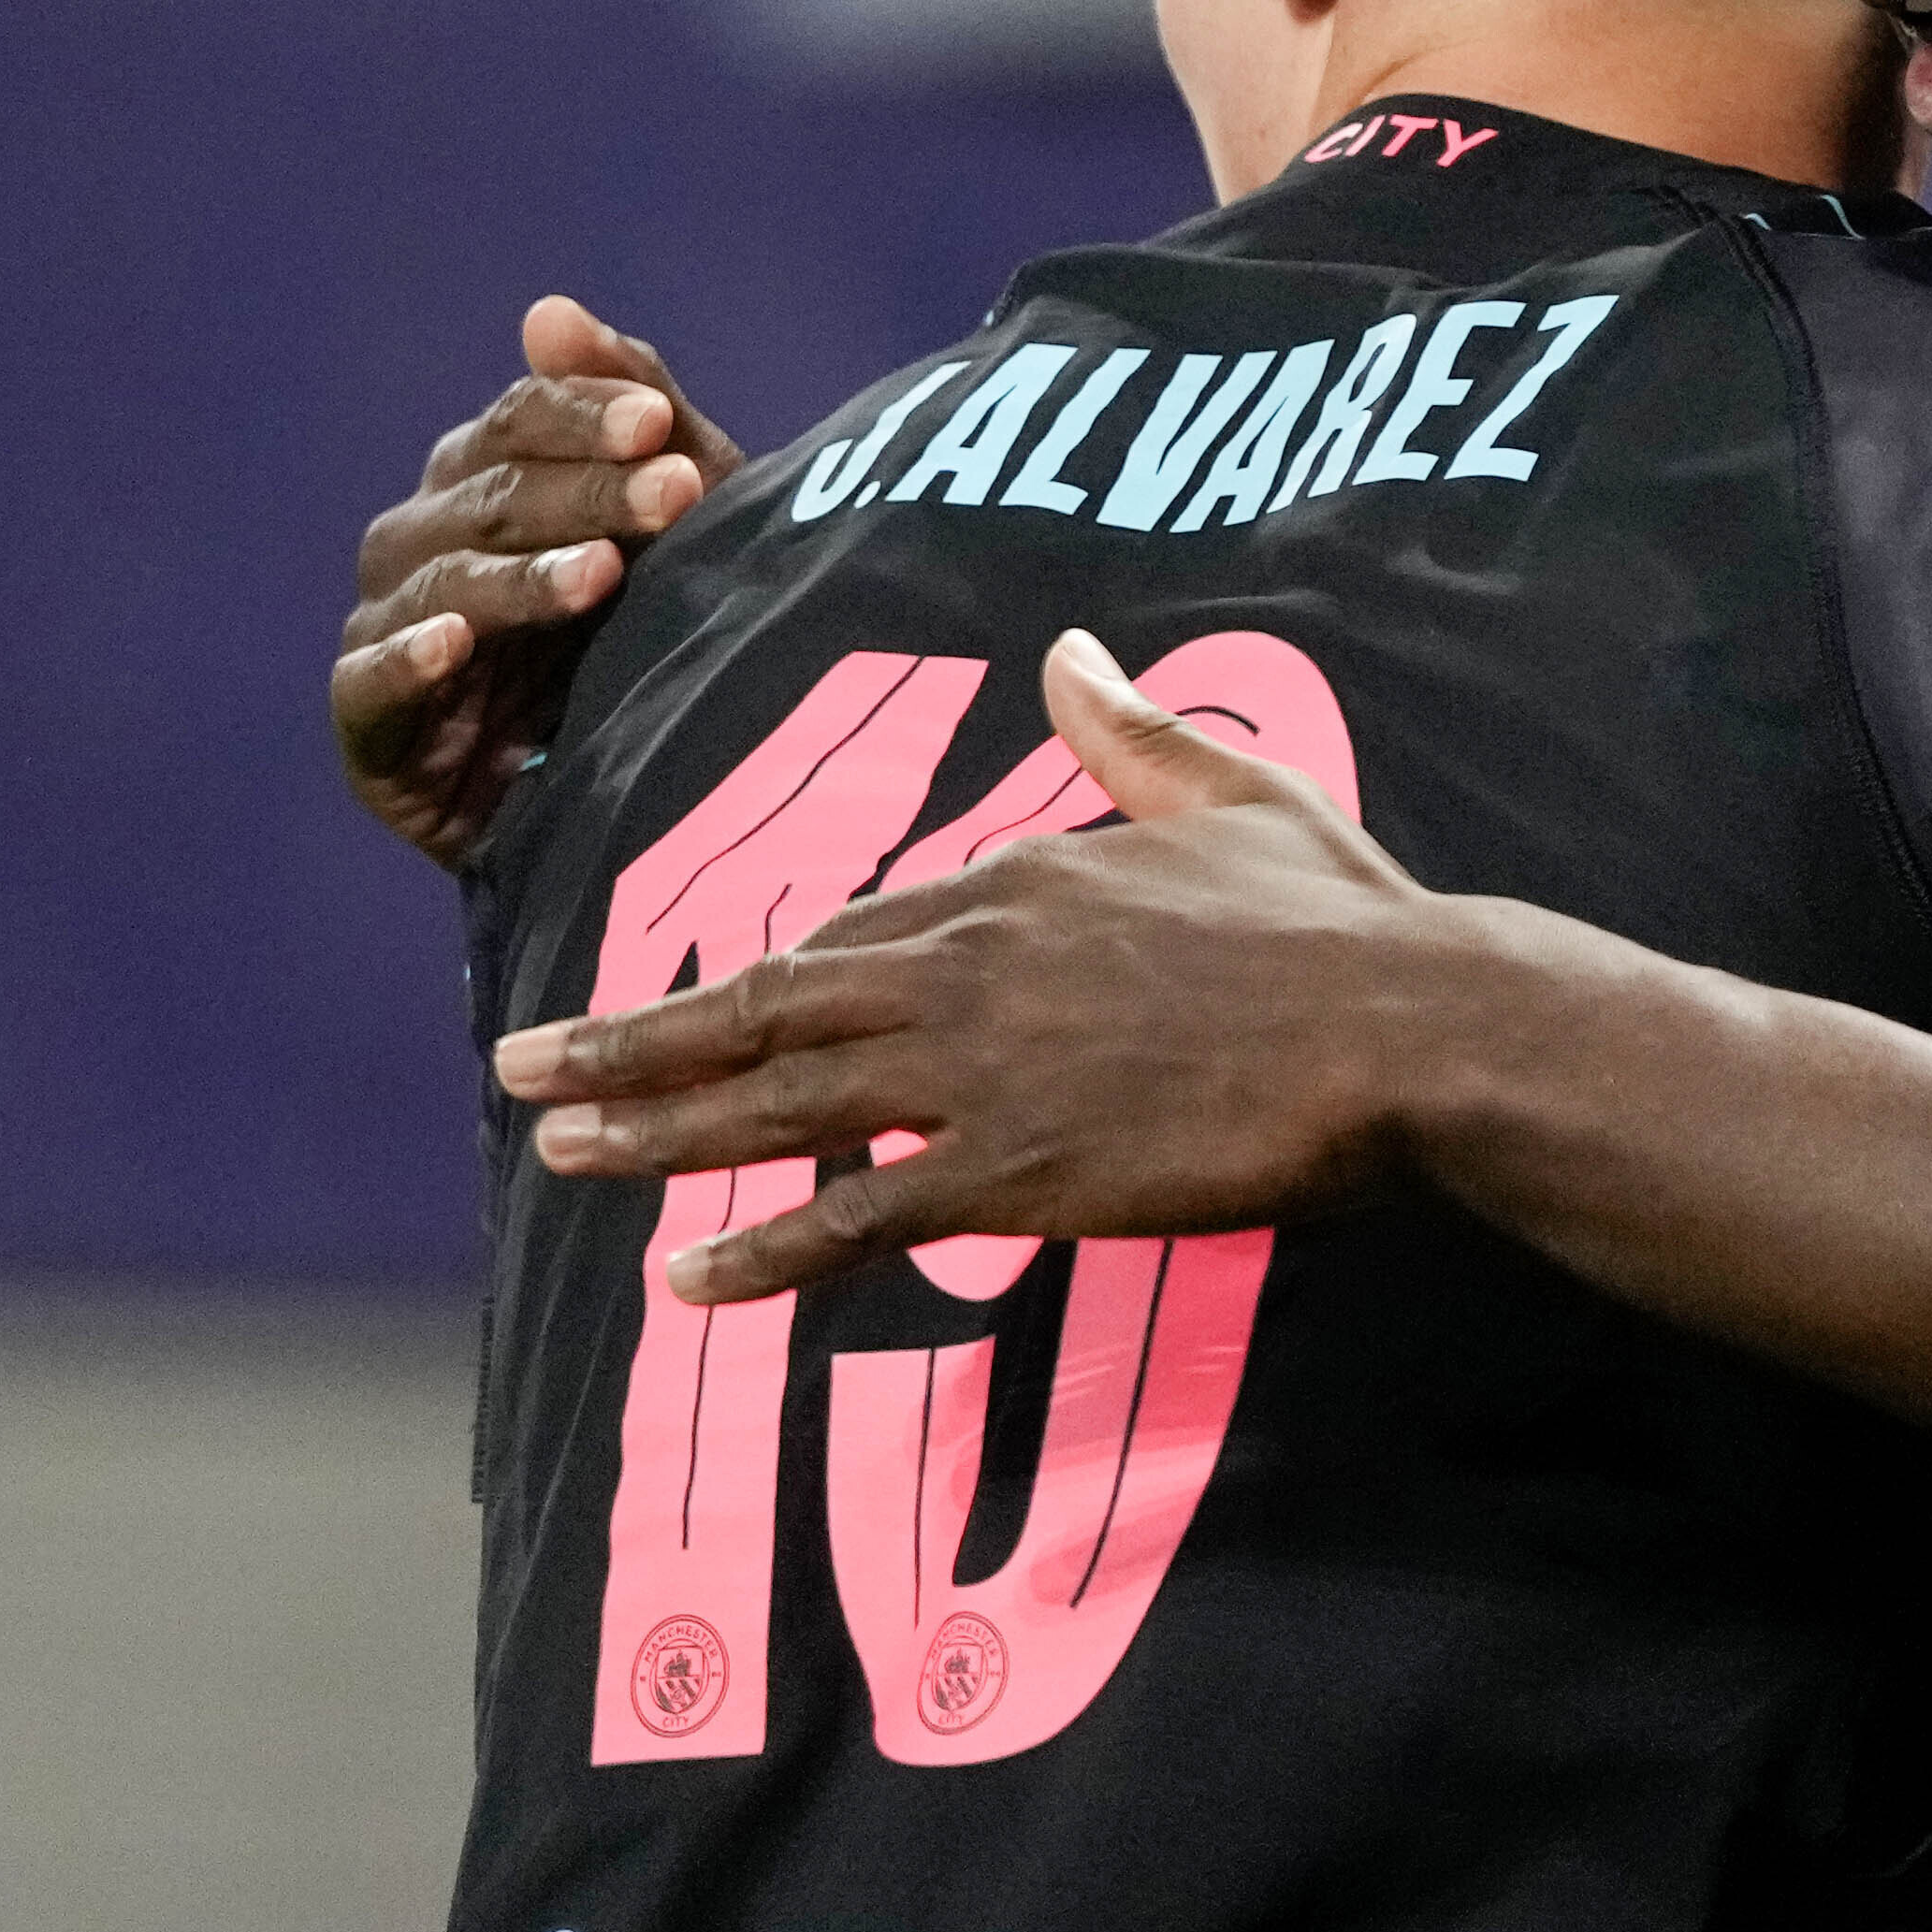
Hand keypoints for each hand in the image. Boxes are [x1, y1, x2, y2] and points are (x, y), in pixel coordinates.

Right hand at [334, 297, 738, 864]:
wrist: (647, 801)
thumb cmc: (658, 638)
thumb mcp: (679, 526)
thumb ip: (633, 414)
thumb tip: (548, 311)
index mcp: (485, 481)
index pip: (519, 424)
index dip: (584, 416)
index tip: (660, 426)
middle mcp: (424, 542)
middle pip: (491, 497)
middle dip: (589, 493)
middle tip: (677, 496)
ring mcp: (388, 630)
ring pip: (444, 584)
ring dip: (523, 576)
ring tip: (602, 573)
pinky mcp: (369, 726)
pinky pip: (370, 682)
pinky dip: (407, 659)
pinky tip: (451, 643)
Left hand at [494, 632, 1540, 1301]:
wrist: (1406, 1027)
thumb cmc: (1343, 918)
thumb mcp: (1235, 793)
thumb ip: (1133, 732)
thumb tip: (1067, 652)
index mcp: (1020, 874)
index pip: (855, 932)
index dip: (759, 974)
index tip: (688, 1001)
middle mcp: (971, 962)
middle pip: (767, 1004)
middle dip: (633, 1037)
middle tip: (524, 1063)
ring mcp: (983, 1071)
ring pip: (777, 1100)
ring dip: (654, 1127)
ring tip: (558, 1149)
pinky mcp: (1017, 1171)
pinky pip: (855, 1217)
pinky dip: (762, 1249)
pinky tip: (687, 1278)